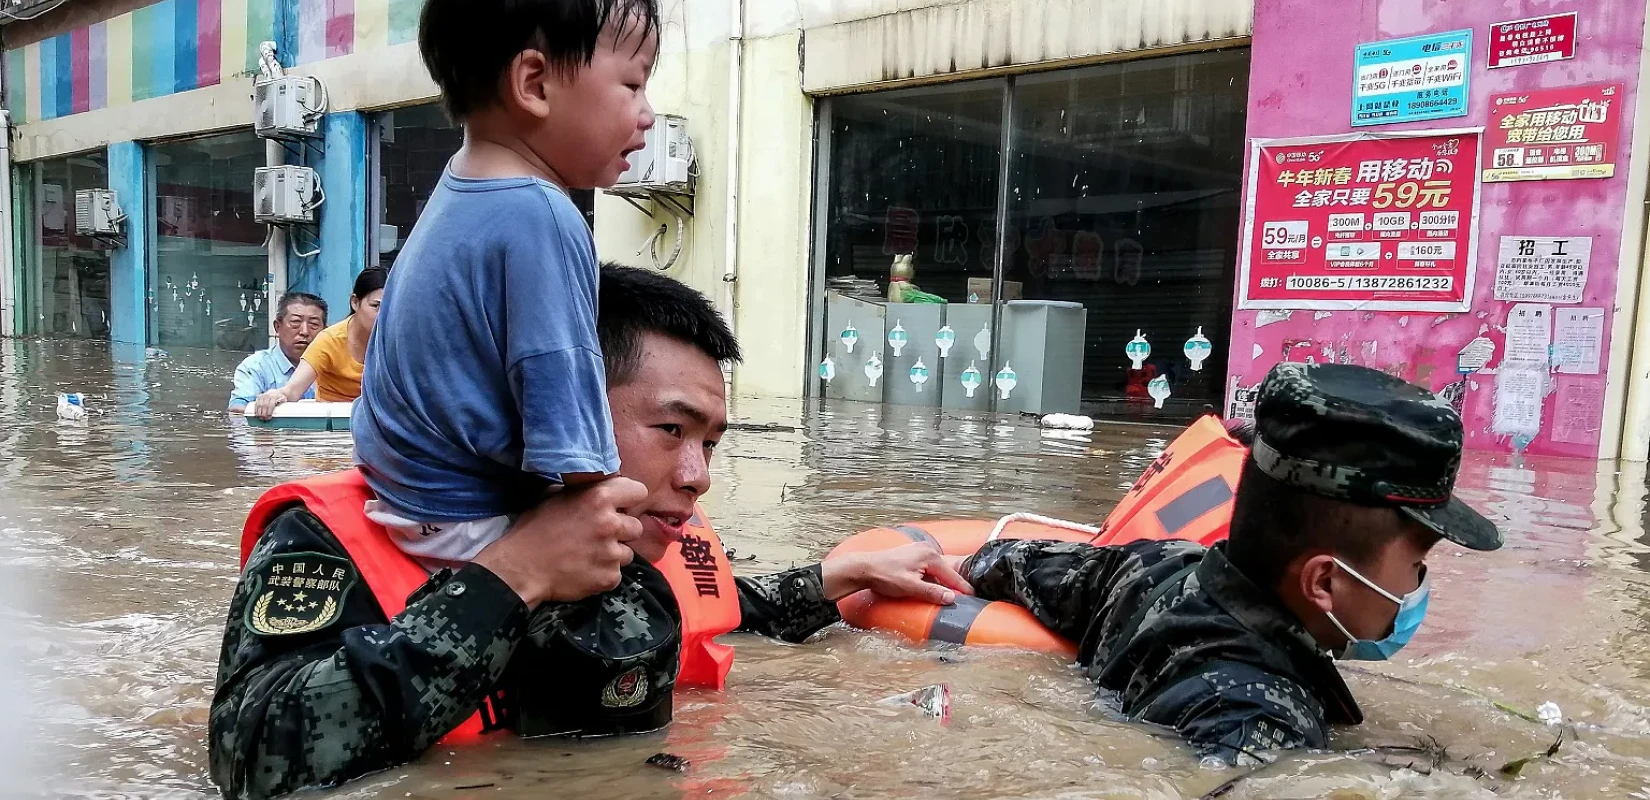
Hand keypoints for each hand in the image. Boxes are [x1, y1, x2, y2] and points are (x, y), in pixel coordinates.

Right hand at [251, 389, 287, 419]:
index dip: (269, 412)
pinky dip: (255, 409)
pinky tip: (256, 414)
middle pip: (264, 406)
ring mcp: (262, 396)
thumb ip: (282, 401)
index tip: (269, 417)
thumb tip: (280, 402)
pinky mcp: (258, 397)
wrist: (278, 392)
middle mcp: (267, 395)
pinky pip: (256, 403)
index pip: (270, 405)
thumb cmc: (281, 398)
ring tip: (261, 417)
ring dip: (259, 412)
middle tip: (264, 419)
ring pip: (259, 405)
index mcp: (274, 396)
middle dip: (264, 413)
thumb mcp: (284, 399)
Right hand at [472, 476, 647, 606]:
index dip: (629, 499)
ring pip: (627, 552)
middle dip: (621, 531)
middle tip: (599, 536)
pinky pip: (615, 574)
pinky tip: (584, 571)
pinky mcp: (609, 578)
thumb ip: (583, 490)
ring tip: (588, 555)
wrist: (519, 569)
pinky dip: (603, 574)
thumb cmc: (534, 529)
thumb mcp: (555, 496)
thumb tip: (601, 486)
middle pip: (636, 526)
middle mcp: (610, 523)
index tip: (620, 507)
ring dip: (612, 554)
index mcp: (599, 497)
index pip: (638, 491)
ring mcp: (611, 553)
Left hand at [823, 543, 974, 605]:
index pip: (952, 576)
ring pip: (938, 570)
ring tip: (953, 594)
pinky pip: (930, 568)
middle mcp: (928, 550)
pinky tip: (934, 587)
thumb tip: (951, 598)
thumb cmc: (885, 576)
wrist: (864, 567)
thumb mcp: (910, 587)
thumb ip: (931, 592)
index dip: (963, 589)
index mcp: (930, 556)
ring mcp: (920, 550)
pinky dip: (934, 578)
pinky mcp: (913, 555)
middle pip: (947, 571)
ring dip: (943, 582)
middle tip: (967, 597)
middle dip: (955, 585)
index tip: (975, 598)